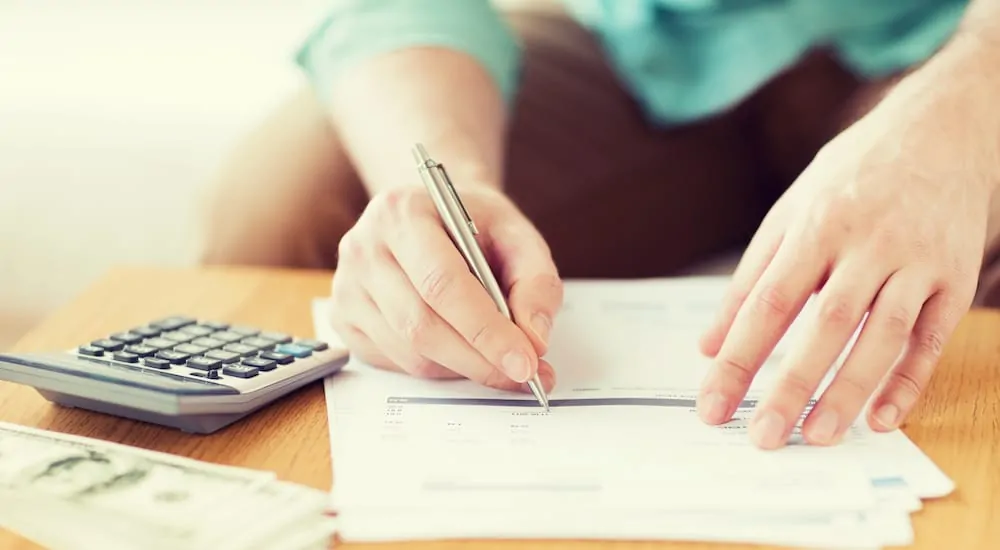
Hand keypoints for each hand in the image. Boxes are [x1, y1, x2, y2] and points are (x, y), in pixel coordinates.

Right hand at [328, 184, 561, 392]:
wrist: (434, 214)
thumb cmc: (475, 225)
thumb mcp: (518, 236)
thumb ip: (536, 283)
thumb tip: (534, 340)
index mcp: (403, 212)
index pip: (441, 284)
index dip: (486, 331)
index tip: (526, 362)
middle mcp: (363, 247)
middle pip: (420, 325)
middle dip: (479, 361)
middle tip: (525, 376)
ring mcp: (346, 286)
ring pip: (408, 352)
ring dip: (462, 369)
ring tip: (499, 362)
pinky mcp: (344, 318)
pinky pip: (395, 363)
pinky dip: (438, 368)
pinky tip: (462, 351)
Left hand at [696, 96, 990, 448]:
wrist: (941, 130)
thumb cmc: (850, 177)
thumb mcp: (789, 213)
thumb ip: (748, 279)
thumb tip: (708, 344)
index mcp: (814, 226)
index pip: (767, 304)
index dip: (739, 359)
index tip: (712, 405)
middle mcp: (866, 243)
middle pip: (825, 325)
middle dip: (791, 386)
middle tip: (763, 437)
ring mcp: (916, 260)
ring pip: (882, 336)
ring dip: (849, 390)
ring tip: (818, 437)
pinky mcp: (955, 276)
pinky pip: (932, 336)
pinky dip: (909, 380)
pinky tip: (881, 417)